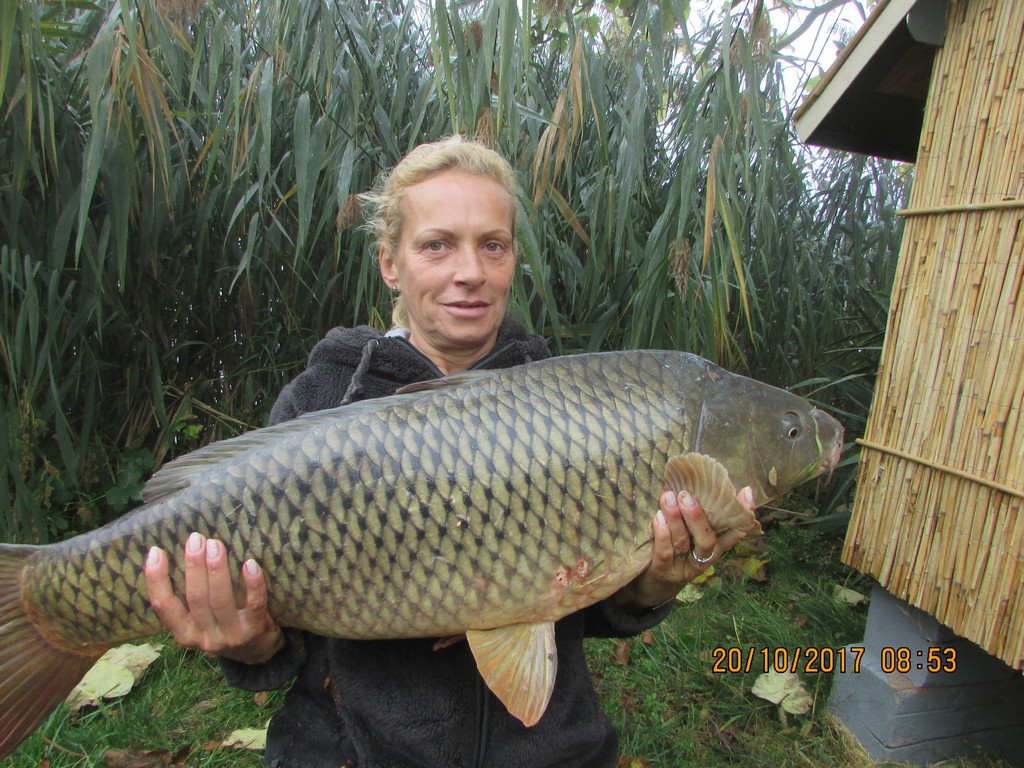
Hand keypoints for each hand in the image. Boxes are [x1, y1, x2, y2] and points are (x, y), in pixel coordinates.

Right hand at [145, 532, 283, 663]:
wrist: (257, 652)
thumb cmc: (224, 625)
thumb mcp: (200, 620)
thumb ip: (192, 596)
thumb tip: (186, 551)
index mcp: (185, 633)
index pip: (164, 606)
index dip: (157, 579)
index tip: (156, 551)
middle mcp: (205, 637)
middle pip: (195, 598)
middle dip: (194, 566)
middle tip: (196, 539)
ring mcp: (230, 636)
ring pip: (220, 600)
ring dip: (217, 570)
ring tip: (216, 545)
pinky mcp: (254, 631)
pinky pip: (254, 605)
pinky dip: (252, 583)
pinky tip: (250, 564)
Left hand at [613, 486, 755, 610]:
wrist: (655, 583)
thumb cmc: (676, 550)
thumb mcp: (691, 533)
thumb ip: (700, 514)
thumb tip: (705, 482)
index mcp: (715, 547)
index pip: (734, 531)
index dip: (742, 513)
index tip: (746, 492)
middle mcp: (702, 558)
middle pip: (707, 540)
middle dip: (697, 516)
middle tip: (686, 494)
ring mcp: (683, 566)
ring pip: (682, 542)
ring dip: (676, 519)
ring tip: (668, 498)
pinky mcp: (663, 571)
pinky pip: (664, 553)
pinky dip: (662, 534)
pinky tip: (657, 518)